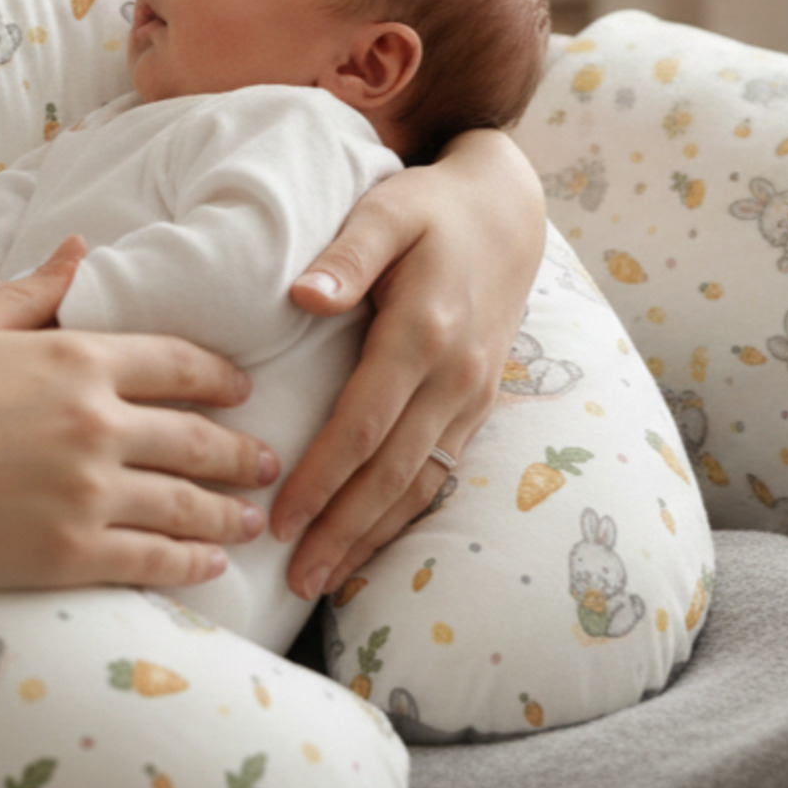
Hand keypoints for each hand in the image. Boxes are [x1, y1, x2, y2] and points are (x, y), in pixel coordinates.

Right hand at [0, 240, 279, 604]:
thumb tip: (81, 245)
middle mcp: (97, 423)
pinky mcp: (65, 554)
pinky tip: (209, 569)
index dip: (220, 378)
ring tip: (254, 522)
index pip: (179, 364)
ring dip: (227, 514)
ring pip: (184, 504)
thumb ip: (37, 290)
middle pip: (197, 437)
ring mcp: (86, 491)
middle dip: (242, 452)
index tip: (244, 389)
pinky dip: (188, 566)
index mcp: (79, 359)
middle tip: (271, 462)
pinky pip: (148, 560)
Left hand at [272, 131, 545, 597]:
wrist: (507, 212)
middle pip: (393, 472)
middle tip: (294, 579)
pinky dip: (406, 515)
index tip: (280, 518)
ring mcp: (473, 395)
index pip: (366, 423)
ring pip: (421, 484)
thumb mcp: (387, 210)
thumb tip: (302, 297)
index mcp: (424, 331)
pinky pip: (442, 472)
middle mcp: (456, 375)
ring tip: (324, 579)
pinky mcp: (479, 404)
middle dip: (343, 530)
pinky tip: (371, 542)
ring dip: (373, 536)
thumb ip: (346, 254)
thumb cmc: (431, 208)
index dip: (322, 477)